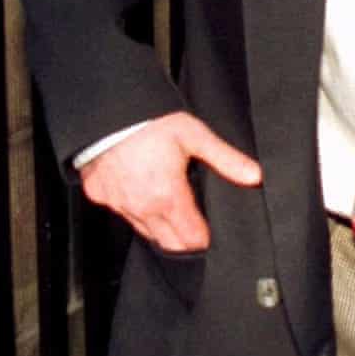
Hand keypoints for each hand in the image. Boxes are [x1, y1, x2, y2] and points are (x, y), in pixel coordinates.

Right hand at [79, 112, 261, 250]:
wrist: (110, 111)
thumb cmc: (151, 122)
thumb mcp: (195, 136)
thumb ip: (226, 160)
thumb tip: (254, 175)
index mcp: (168, 197)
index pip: (191, 240)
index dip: (204, 239)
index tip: (210, 233)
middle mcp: (142, 207)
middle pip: (169, 244)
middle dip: (185, 241)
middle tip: (195, 227)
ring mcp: (119, 205)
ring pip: (145, 232)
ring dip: (160, 228)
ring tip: (173, 213)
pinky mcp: (100, 197)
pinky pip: (123, 214)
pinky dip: (135, 211)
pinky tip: (144, 197)